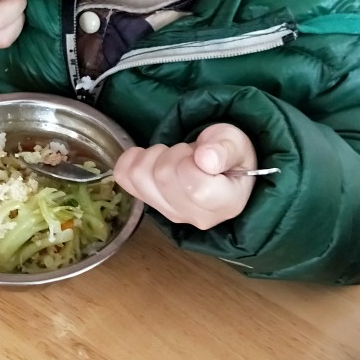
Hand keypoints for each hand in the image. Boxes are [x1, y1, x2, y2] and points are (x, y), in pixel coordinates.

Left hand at [113, 123, 258, 229]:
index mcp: (225, 203)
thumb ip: (225, 149)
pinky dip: (133, 159)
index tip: (200, 154)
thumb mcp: (236, 143)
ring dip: (154, 155)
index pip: (194, 186)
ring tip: (174, 156)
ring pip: (139, 177)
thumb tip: (204, 158)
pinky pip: (123, 177)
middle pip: (162, 177)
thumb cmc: (230, 155)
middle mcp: (196, 216)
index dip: (190, 160)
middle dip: (173, 153)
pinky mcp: (149, 205)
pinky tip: (153, 158)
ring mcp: (170, 213)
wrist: (220, 166)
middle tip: (189, 153)